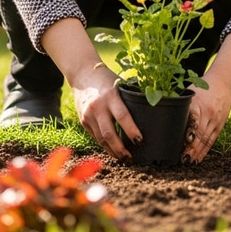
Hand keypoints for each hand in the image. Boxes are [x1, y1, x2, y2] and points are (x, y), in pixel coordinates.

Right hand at [39, 18, 140, 160]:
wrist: (82, 73)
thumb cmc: (106, 78)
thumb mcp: (119, 84)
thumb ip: (129, 99)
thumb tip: (149, 113)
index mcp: (110, 95)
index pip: (122, 116)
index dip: (132, 131)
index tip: (140, 141)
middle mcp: (98, 107)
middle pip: (110, 134)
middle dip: (121, 149)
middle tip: (131, 158)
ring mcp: (88, 115)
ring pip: (101, 139)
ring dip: (113, 151)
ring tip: (123, 158)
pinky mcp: (83, 120)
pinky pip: (95, 136)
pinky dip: (105, 145)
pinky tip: (113, 149)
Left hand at [183, 32, 230, 163]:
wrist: (225, 83)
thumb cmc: (203, 87)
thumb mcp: (191, 91)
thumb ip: (180, 103)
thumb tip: (161, 112)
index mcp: (198, 103)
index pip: (193, 120)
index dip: (188, 133)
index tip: (182, 143)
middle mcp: (208, 113)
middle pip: (199, 134)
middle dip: (190, 148)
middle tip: (181, 159)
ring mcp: (215, 120)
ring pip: (205, 140)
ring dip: (196, 152)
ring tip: (187, 162)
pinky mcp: (220, 126)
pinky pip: (211, 141)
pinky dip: (204, 151)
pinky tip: (197, 159)